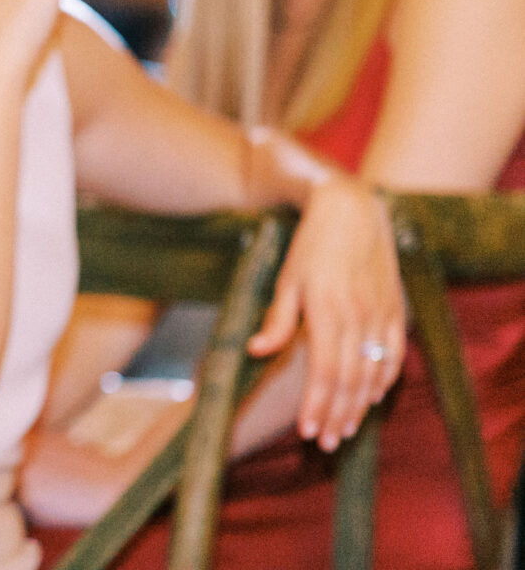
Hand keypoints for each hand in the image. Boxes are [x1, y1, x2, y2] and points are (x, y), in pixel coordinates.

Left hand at [247, 176, 404, 449]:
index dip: (317, 405)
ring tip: (345, 430)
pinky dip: (384, 382)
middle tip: (326, 443)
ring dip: (360, 407)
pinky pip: (393, 355)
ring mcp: (382, 314)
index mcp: (329, 310)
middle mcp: (360, 316)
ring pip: (374, 373)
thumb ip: (278, 319)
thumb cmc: (311, 244)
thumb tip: (257, 351)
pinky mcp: (395, 310)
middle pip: (351, 381)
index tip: (306, 431)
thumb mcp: (287, 278)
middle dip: (338, 416)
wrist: (353, 210)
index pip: (325, 372)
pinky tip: (372, 399)